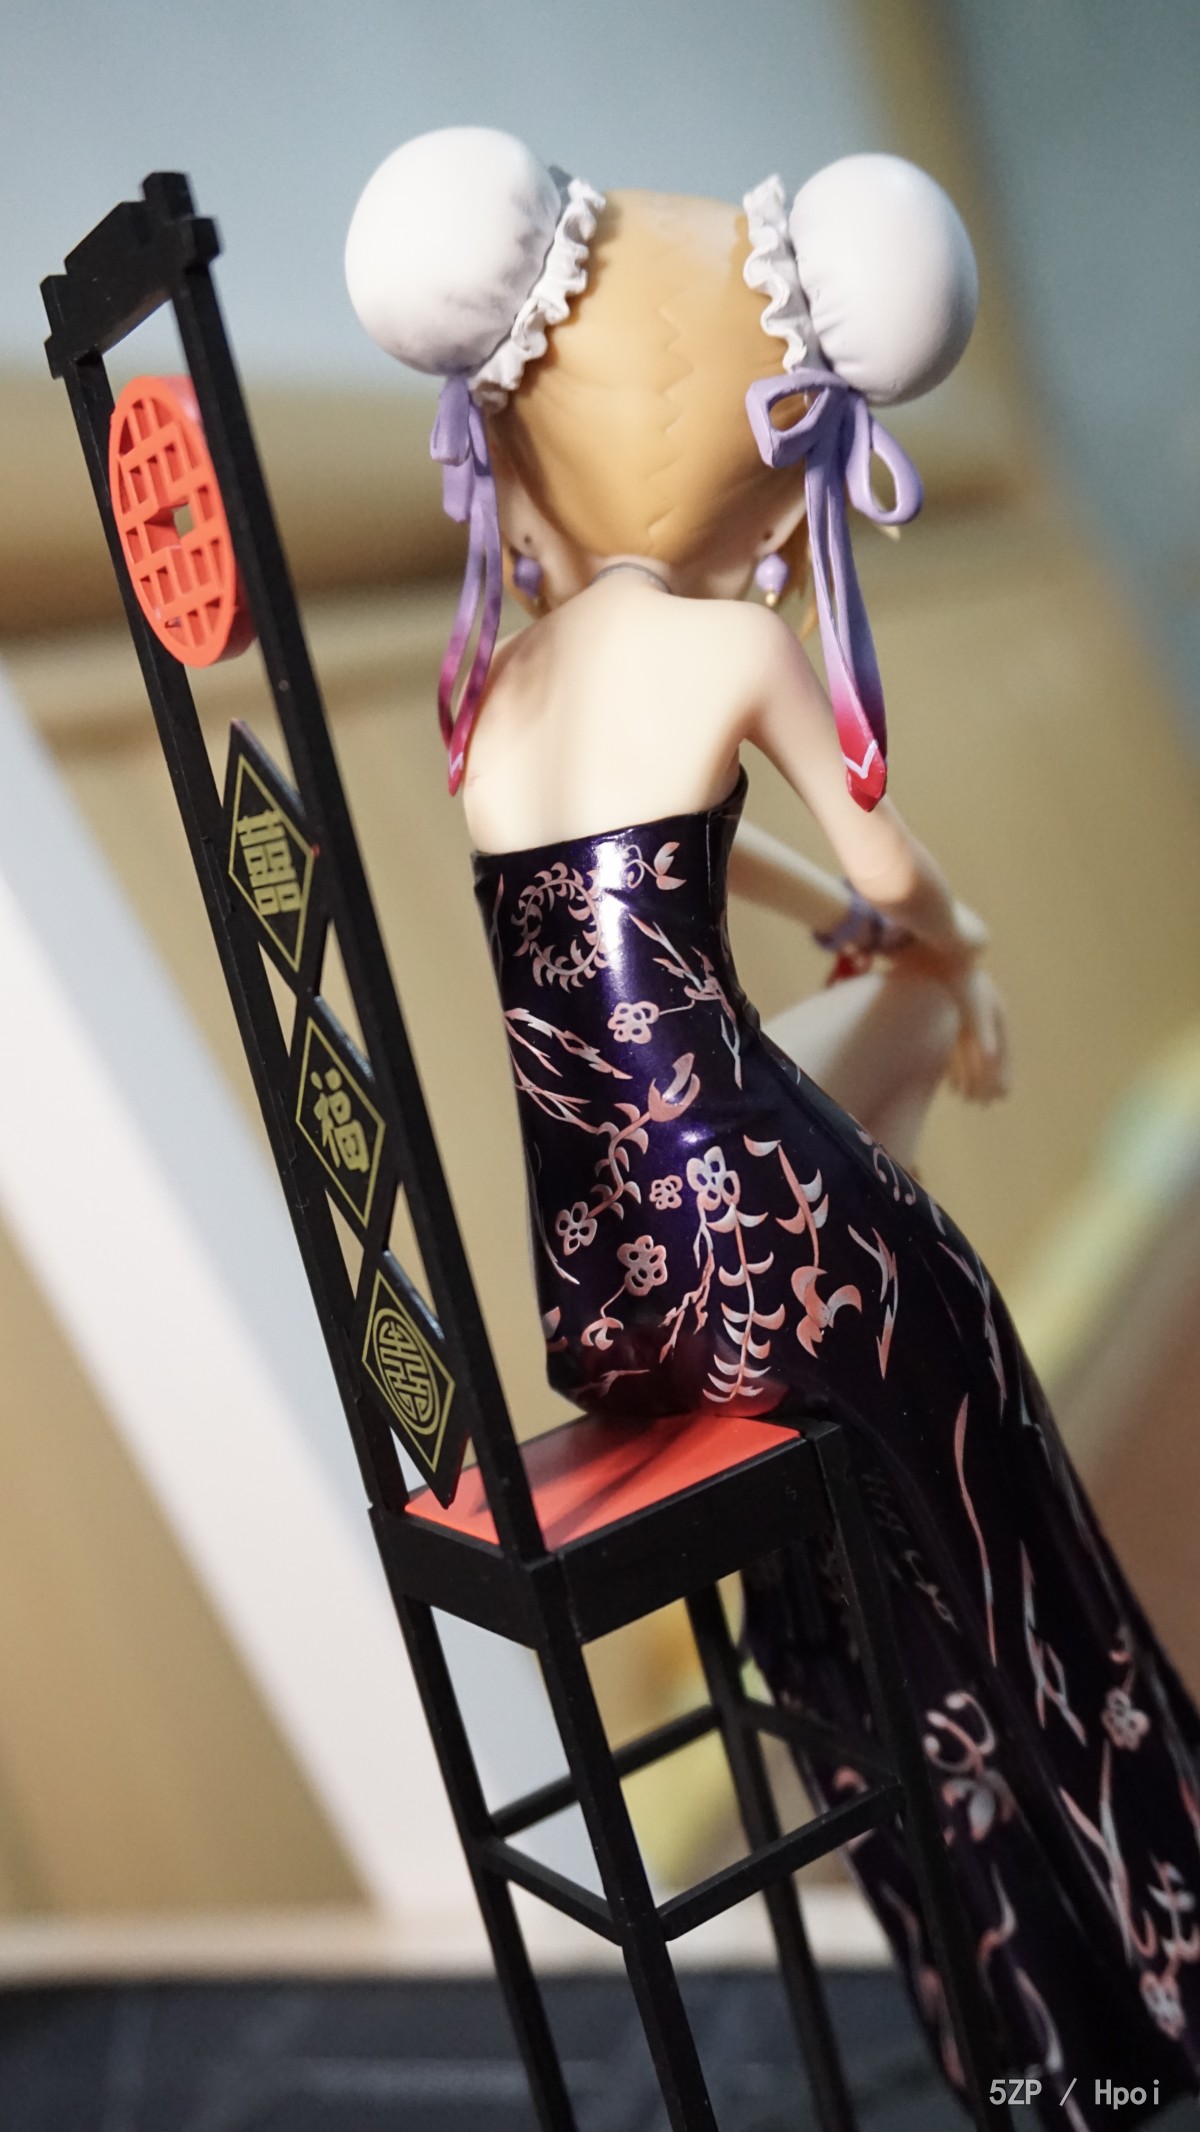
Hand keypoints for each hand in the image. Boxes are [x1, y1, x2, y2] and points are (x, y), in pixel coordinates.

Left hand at [944, 963, 1010, 1102]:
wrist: (931, 952)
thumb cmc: (957, 979)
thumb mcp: (974, 1006)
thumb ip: (983, 1034)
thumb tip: (991, 1061)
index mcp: (995, 1012)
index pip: (1004, 1050)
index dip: (1003, 1074)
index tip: (1002, 1096)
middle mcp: (982, 1015)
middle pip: (987, 1055)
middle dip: (986, 1081)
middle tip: (983, 1104)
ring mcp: (963, 1015)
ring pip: (970, 1054)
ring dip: (969, 1076)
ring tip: (966, 1098)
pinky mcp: (944, 1016)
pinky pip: (953, 1047)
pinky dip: (952, 1066)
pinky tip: (948, 1082)